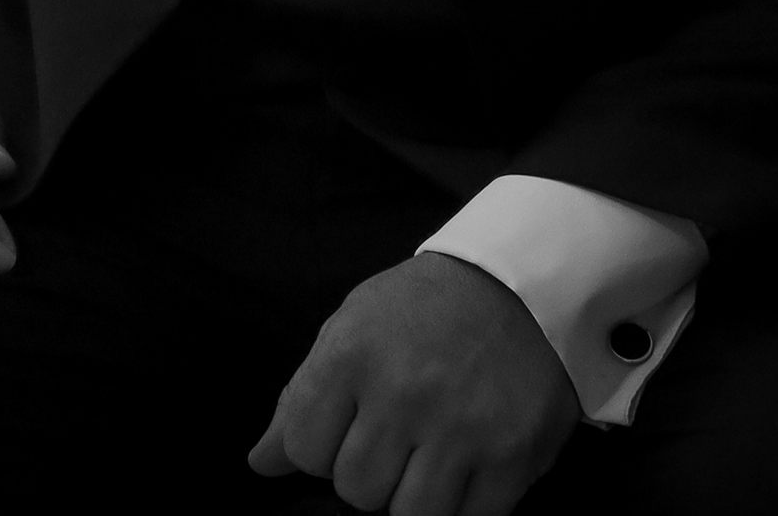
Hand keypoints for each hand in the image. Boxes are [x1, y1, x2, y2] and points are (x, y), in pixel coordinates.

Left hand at [247, 251, 578, 514]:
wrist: (517, 285)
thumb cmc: (419, 311)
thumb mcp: (348, 331)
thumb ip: (301, 400)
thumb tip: (261, 465)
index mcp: (351, 355)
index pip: (303, 450)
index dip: (318, 449)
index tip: (344, 429)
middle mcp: (404, 393)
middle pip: (355, 490)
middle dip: (367, 473)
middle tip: (392, 440)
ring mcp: (462, 428)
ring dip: (412, 497)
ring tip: (425, 458)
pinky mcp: (514, 455)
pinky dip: (461, 506)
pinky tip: (464, 468)